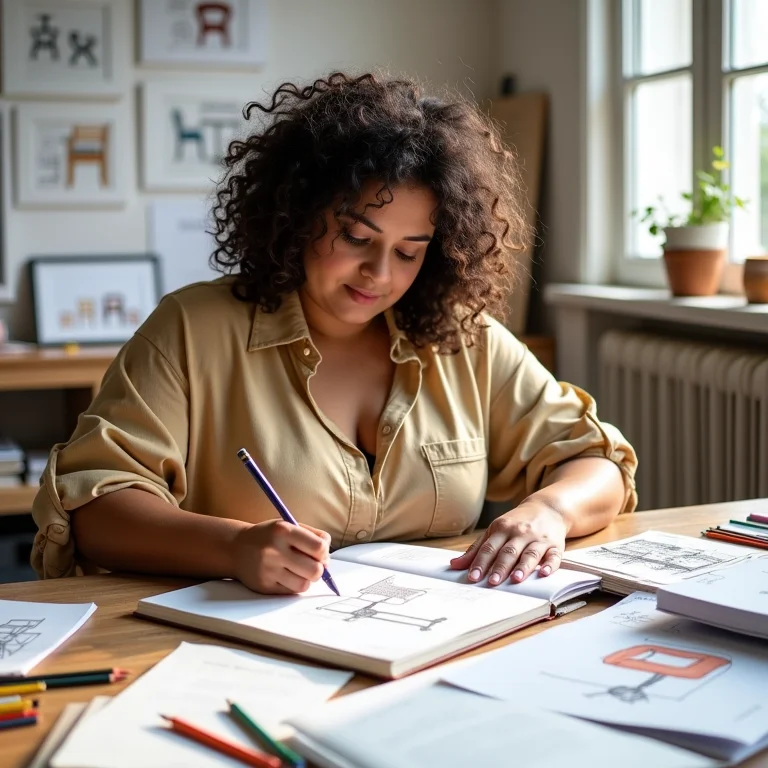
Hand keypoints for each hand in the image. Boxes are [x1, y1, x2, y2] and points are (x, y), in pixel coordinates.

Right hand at [232, 520, 330, 593]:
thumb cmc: (270, 536)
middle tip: (313, 565)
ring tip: (299, 571)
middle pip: (315, 570)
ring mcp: (268, 570)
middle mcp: (274, 550)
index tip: (321, 554)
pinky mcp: (264, 586)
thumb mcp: (289, 525)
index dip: (325, 553)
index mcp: (283, 530)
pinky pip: (291, 592)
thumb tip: (328, 558)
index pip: (319, 547)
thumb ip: (313, 535)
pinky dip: (294, 585)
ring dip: (307, 579)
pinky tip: (287, 575)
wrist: (236, 548)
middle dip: (319, 569)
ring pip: (304, 584)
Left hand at [449, 499, 566, 584]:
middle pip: (508, 551)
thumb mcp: (495, 530)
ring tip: (516, 579)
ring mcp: (538, 539)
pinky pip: (554, 556)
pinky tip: (544, 573)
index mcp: (502, 528)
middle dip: (500, 567)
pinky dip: (550, 564)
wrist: (547, 508)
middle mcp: (520, 532)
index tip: (473, 577)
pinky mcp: (555, 545)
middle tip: (492, 582)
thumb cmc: (516, 523)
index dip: (480, 563)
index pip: (489, 548)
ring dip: (523, 566)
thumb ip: (476, 549)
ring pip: (530, 553)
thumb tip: (455, 565)